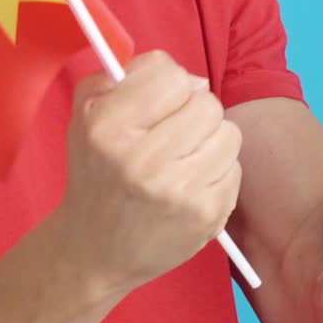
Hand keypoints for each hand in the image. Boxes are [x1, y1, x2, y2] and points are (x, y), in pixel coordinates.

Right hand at [57, 50, 241, 297]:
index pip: (171, 75)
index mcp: (108, 127)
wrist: (95, 250)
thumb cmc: (96, 171)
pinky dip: (216, 170)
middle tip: (173, 129)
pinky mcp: (206, 216)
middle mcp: (143, 160)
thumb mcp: (87, 111)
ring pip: (228, 132)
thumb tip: (191, 78)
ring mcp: (178, 191)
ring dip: (209, 138)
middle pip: (207, 103)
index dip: (168, 81)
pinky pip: (234, 168)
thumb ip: (125, 73)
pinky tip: (191, 181)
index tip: (158, 99)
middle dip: (193, 109)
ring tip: (183, 155)